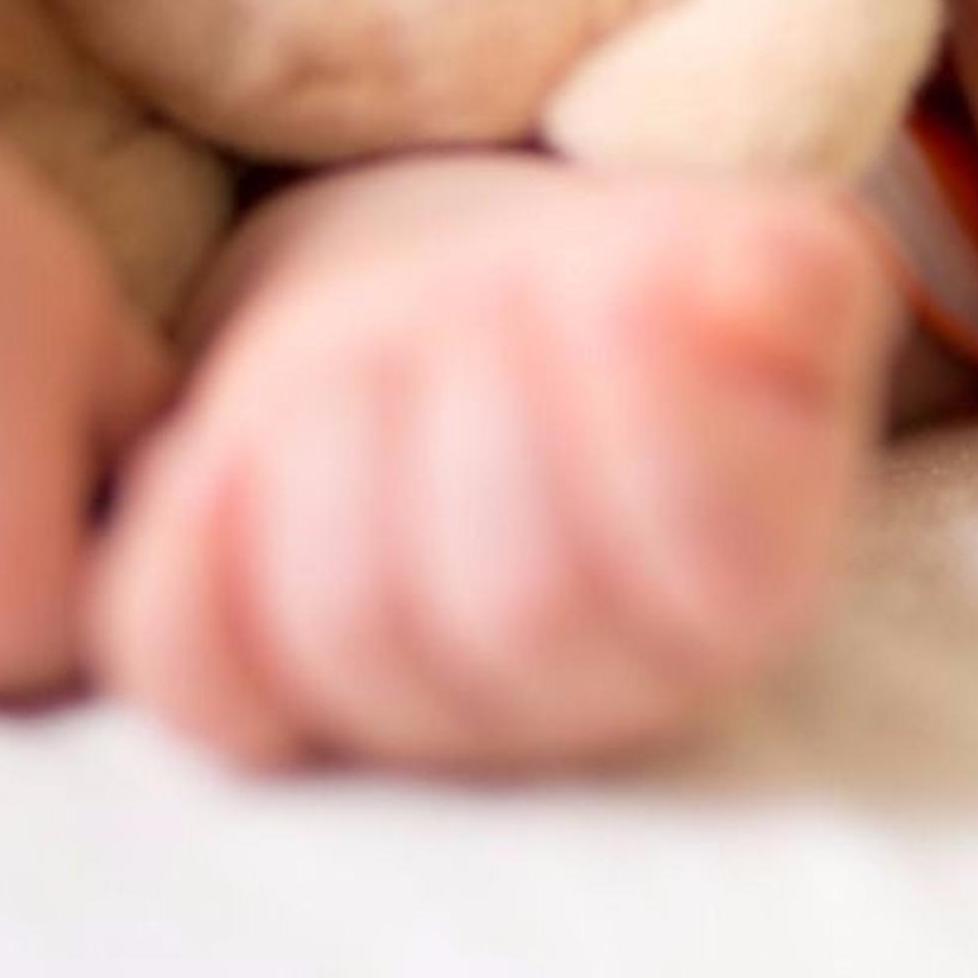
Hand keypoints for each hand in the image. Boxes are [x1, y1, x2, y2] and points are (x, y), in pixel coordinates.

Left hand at [93, 161, 898, 771]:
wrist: (501, 332)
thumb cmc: (650, 296)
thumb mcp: (759, 261)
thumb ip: (792, 277)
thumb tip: (759, 292)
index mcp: (749, 597)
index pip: (709, 568)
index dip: (645, 410)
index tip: (614, 285)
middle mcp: (593, 702)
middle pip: (517, 605)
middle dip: (480, 403)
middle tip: (483, 298)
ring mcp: (418, 716)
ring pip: (348, 630)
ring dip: (335, 437)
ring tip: (380, 338)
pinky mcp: (261, 693)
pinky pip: (193, 671)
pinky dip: (185, 547)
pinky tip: (227, 444)